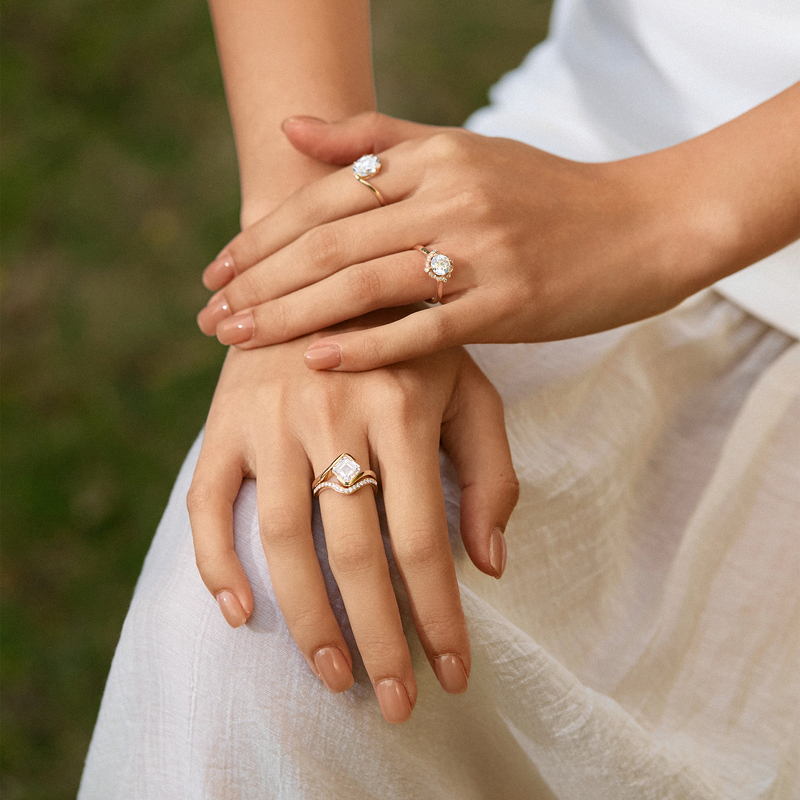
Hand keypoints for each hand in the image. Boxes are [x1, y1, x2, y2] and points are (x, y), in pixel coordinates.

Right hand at [187, 309, 518, 722]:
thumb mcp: (469, 386)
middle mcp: (336, 413)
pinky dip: (217, 563)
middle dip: (381, 638)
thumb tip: (488, 564)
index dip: (439, 615)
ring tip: (334, 677)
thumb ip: (491, 469)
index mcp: (404, 406)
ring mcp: (273, 417)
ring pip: (285, 539)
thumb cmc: (408, 341)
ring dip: (309, 620)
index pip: (423, 539)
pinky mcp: (225, 420)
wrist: (324, 273)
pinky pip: (208, 502)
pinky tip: (242, 615)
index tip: (455, 673)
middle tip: (397, 702)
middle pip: (356, 553)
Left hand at [196, 112, 695, 367]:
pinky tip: (315, 362)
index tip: (218, 270)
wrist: (644, 225)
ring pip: (363, 284)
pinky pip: (424, 328)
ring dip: (291, 315)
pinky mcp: (509, 303)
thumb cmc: (548, 195)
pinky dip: (367, 346)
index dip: (263, 236)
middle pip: (330, 243)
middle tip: (208, 316)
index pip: (324, 198)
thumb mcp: (465, 151)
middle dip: (260, 281)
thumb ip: (377, 139)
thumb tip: (292, 129)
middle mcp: (449, 196)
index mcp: (434, 157)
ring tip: (238, 340)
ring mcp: (480, 251)